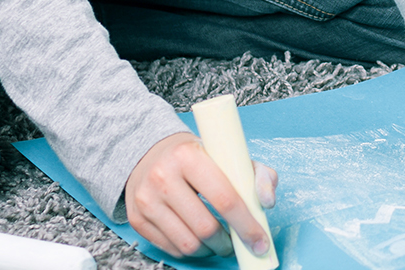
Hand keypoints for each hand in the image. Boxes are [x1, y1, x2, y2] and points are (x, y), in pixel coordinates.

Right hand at [123, 132, 279, 257]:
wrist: (150, 153)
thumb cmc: (197, 158)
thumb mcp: (230, 157)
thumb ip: (258, 176)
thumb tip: (267, 203)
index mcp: (189, 156)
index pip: (224, 199)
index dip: (247, 226)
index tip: (260, 242)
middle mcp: (163, 176)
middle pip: (205, 228)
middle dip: (228, 244)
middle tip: (237, 243)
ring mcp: (146, 199)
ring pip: (188, 244)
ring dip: (210, 250)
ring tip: (218, 241)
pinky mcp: (137, 218)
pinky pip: (171, 248)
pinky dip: (191, 250)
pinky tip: (198, 239)